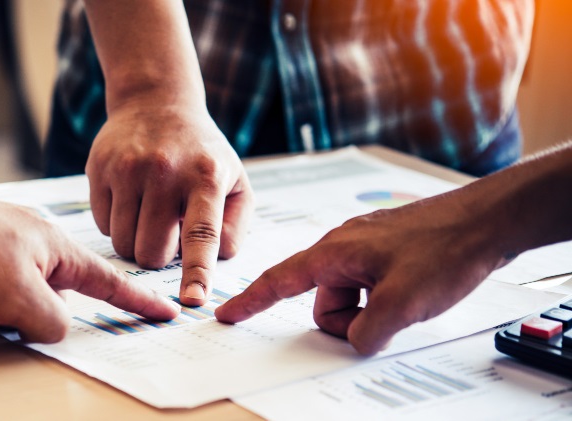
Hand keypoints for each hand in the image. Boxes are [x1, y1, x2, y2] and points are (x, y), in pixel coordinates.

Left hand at [0, 170, 179, 342]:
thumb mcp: (18, 300)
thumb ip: (51, 322)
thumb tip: (54, 327)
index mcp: (57, 247)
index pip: (110, 280)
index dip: (139, 301)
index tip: (164, 310)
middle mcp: (36, 241)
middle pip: (66, 288)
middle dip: (61, 313)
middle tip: (56, 331)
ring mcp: (5, 244)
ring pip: (29, 289)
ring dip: (20, 310)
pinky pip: (0, 284)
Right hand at [86, 104, 253, 306]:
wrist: (156, 102)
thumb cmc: (201, 153)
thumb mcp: (234, 181)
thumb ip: (234, 225)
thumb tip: (216, 259)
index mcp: (206, 177)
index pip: (202, 235)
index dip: (197, 272)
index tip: (194, 301)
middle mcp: (165, 171)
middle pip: (152, 252)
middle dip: (160, 256)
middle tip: (168, 232)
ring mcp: (128, 169)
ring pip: (124, 245)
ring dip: (137, 243)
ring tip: (150, 215)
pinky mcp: (99, 169)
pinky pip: (103, 226)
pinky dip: (118, 224)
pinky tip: (130, 200)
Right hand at [215, 194, 507, 354]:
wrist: (488, 219)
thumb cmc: (446, 246)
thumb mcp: (402, 303)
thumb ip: (367, 331)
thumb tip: (355, 342)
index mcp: (335, 252)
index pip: (280, 280)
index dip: (251, 301)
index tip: (227, 313)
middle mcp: (344, 246)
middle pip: (324, 300)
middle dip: (346, 321)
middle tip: (385, 320)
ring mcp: (367, 247)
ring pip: (350, 297)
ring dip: (371, 312)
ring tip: (406, 304)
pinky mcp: (388, 252)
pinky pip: (370, 286)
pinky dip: (385, 300)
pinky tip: (413, 294)